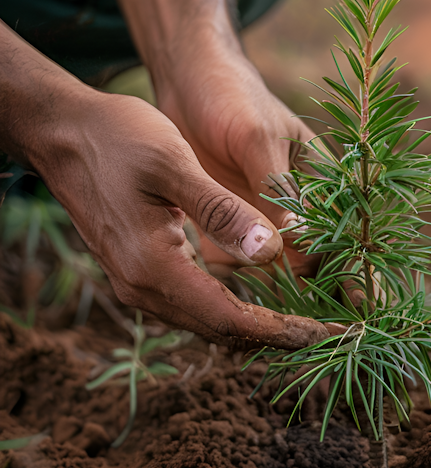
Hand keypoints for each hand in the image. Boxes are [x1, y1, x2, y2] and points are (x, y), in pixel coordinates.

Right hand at [34, 90, 328, 348]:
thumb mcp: (176, 163)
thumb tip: (272, 251)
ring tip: (306, 320)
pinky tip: (262, 297)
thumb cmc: (118, 137)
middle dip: (277, 335)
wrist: (63, 132)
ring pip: (206, 322)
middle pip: (220, 332)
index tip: (327, 332)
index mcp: (153, 266)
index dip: (281, 330)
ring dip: (256, 326)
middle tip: (330, 332)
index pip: (230, 320)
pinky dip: (232, 308)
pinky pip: (193, 305)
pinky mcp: (139, 272)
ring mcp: (136, 284)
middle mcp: (142, 288)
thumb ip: (223, 210)